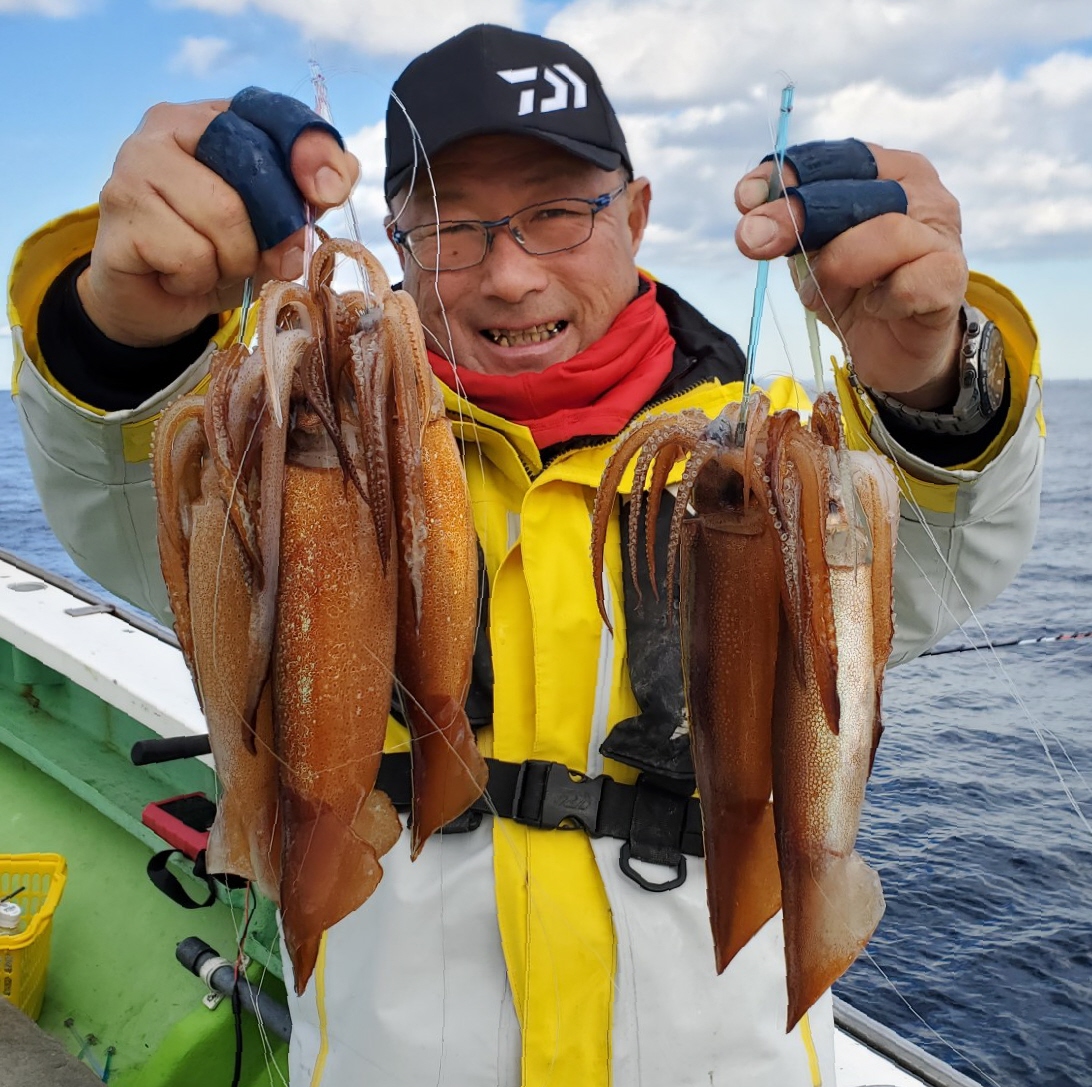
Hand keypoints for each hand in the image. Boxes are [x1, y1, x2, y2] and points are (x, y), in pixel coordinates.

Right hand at [79, 97, 359, 347]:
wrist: (152, 303)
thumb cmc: (216, 255)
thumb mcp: (274, 228)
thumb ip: (308, 199)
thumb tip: (341, 176)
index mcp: (212, 117)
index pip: (271, 112)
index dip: (310, 149)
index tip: (328, 192)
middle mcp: (167, 125)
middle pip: (253, 167)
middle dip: (271, 229)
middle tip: (258, 256)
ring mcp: (134, 163)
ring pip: (224, 217)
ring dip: (232, 262)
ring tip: (209, 265)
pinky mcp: (118, 212)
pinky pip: (191, 255)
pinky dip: (197, 280)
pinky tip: (176, 275)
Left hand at [734, 144, 967, 409]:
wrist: (893, 348)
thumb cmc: (853, 287)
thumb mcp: (809, 251)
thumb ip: (784, 226)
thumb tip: (750, 214)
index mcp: (883, 170)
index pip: (833, 157)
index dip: (787, 174)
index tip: (745, 199)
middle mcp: (919, 191)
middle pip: (855, 188)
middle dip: (796, 215)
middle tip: (754, 241)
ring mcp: (940, 232)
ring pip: (886, 232)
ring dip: (839, 265)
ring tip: (824, 291)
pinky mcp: (949, 279)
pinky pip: (909, 284)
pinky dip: (881, 300)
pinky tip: (874, 309)